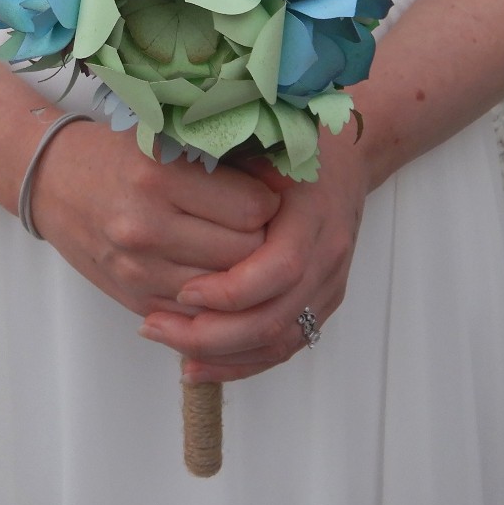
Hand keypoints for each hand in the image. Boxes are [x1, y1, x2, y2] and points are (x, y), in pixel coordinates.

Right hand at [32, 120, 281, 318]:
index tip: (269, 190)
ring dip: (242, 272)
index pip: (254, 208)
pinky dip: (216, 297)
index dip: (271, 200)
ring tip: (242, 244)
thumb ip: (220, 158)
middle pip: (246, 253)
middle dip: (265, 240)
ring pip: (227, 290)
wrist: (52, 181)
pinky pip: (200, 314)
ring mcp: (139, 270)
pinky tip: (216, 272)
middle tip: (264, 221)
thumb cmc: (116, 154)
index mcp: (160, 176)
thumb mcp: (166, 139)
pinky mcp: (136, 299)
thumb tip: (285, 178)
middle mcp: (148, 226)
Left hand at [137, 127, 377, 381]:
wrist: (348, 154)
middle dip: (213, 333)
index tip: (182, 290)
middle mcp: (329, 255)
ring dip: (222, 355)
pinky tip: (199, 364)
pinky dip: (243, 362)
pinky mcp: (323, 302)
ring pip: (279, 342)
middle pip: (274, 318)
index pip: (278, 269)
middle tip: (155, 327)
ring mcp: (329, 283)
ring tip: (170, 348)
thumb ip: (225, 168)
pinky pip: (286, 347)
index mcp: (314, 214)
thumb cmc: (295, 141)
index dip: (229, 289)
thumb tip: (164, 180)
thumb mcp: (265, 142)